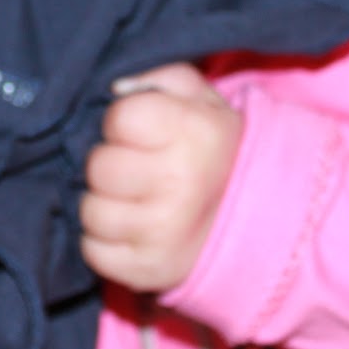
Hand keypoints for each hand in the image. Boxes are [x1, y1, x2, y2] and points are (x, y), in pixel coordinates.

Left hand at [81, 63, 241, 292]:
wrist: (258, 222)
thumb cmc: (213, 152)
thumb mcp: (202, 100)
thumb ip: (159, 78)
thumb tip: (114, 88)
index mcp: (194, 133)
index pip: (118, 118)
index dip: (122, 122)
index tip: (141, 131)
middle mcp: (179, 183)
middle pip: (98, 166)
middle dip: (110, 164)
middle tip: (135, 168)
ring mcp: (163, 232)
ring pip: (90, 211)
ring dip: (104, 204)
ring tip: (132, 199)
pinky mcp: (148, 271)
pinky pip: (93, 251)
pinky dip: (104, 241)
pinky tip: (130, 229)